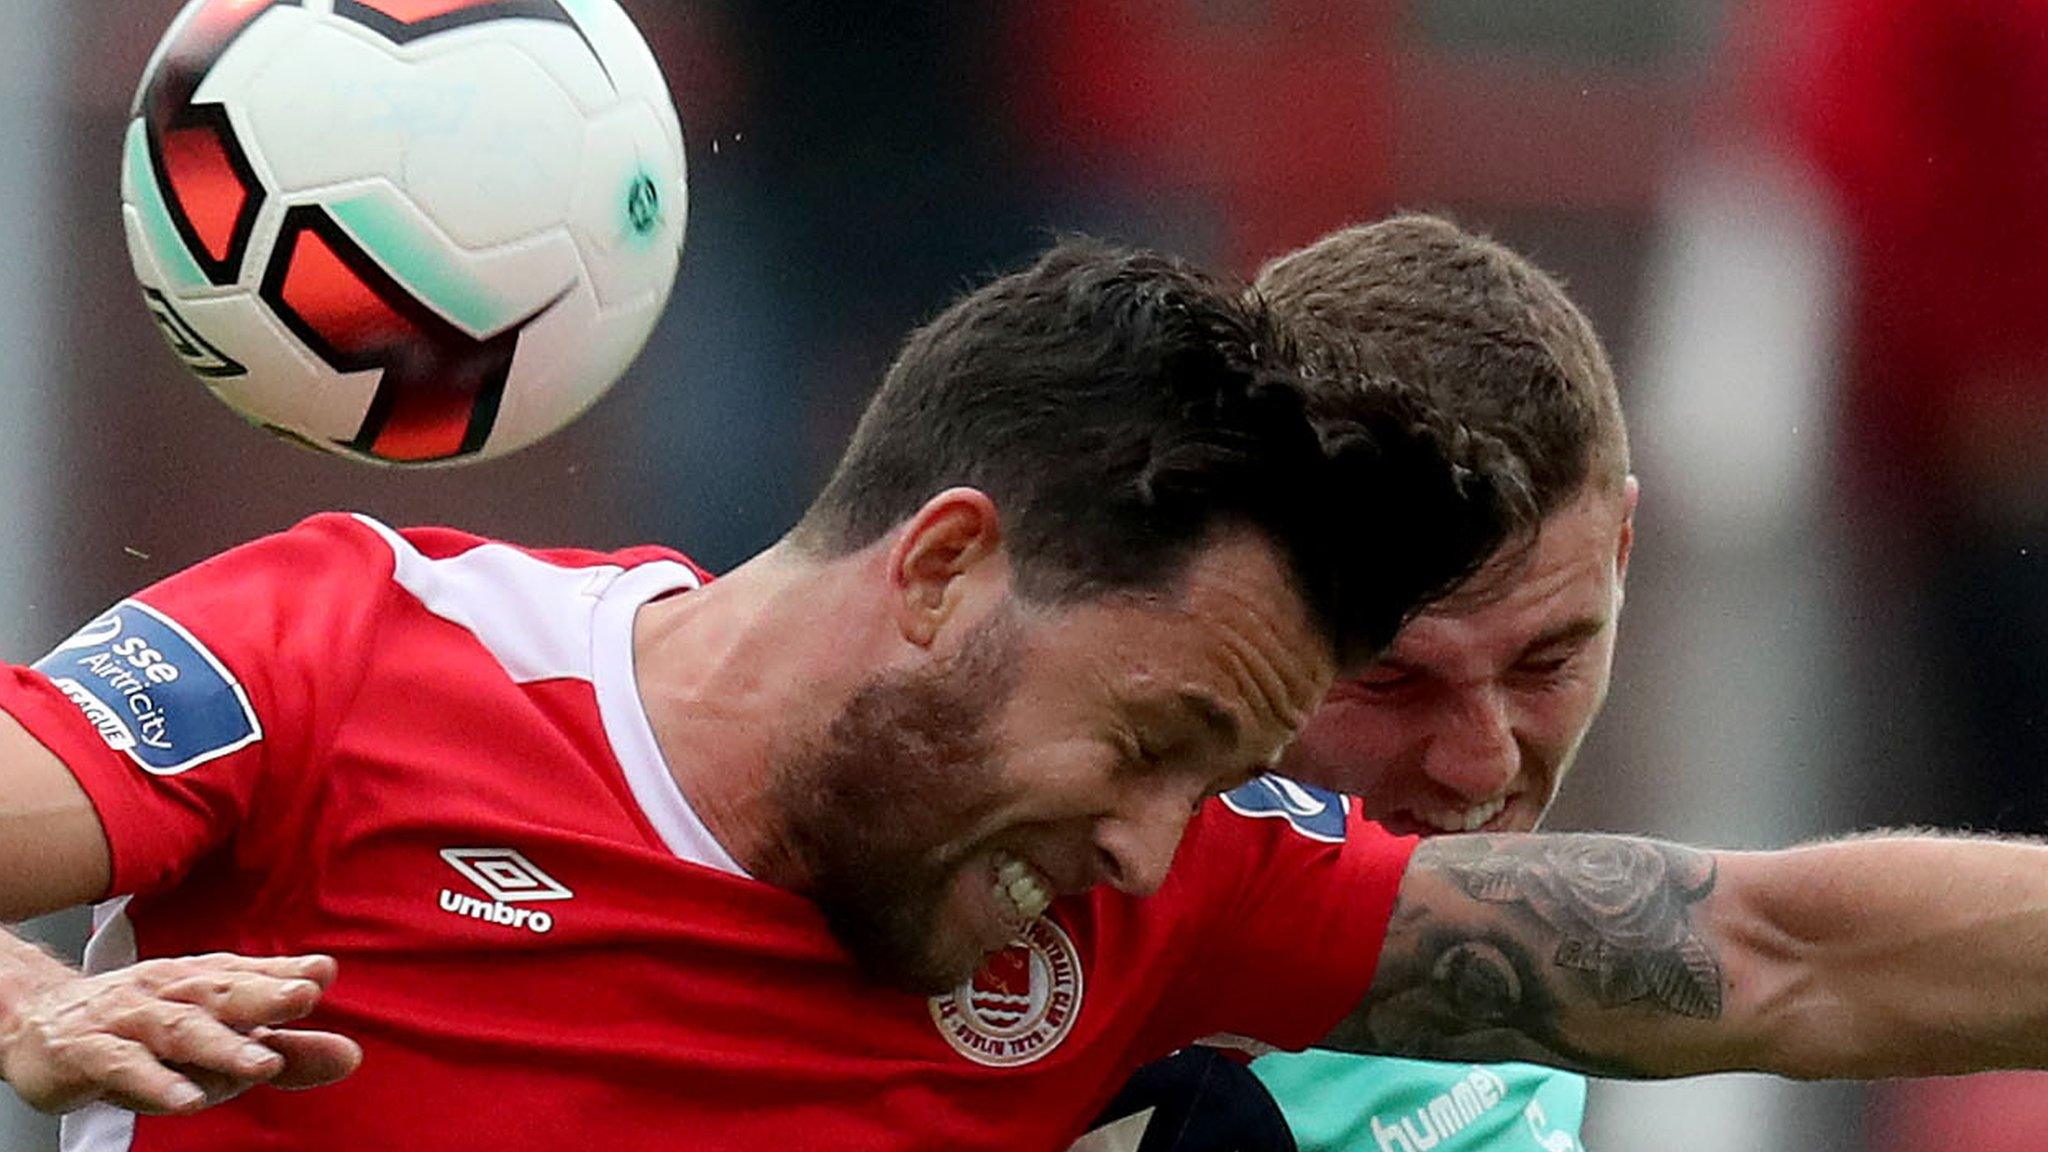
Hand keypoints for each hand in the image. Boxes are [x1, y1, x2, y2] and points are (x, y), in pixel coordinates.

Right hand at [0, 952, 360, 1114]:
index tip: (324, 971)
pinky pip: (122, 1066)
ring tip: (262, 1063)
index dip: (285, 972)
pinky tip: (186, 1099)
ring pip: (178, 1028)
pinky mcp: (86, 1051)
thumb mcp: (216, 1040)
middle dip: (264, 993)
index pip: (249, 974)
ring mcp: (126, 1018)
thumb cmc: (143, 1029)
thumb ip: (286, 1052)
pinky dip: (155, 1082)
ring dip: (221, 1044)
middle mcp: (168, 991)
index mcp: (202, 981)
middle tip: (306, 996)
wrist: (37, 1022)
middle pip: (220, 991)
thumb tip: (352, 1055)